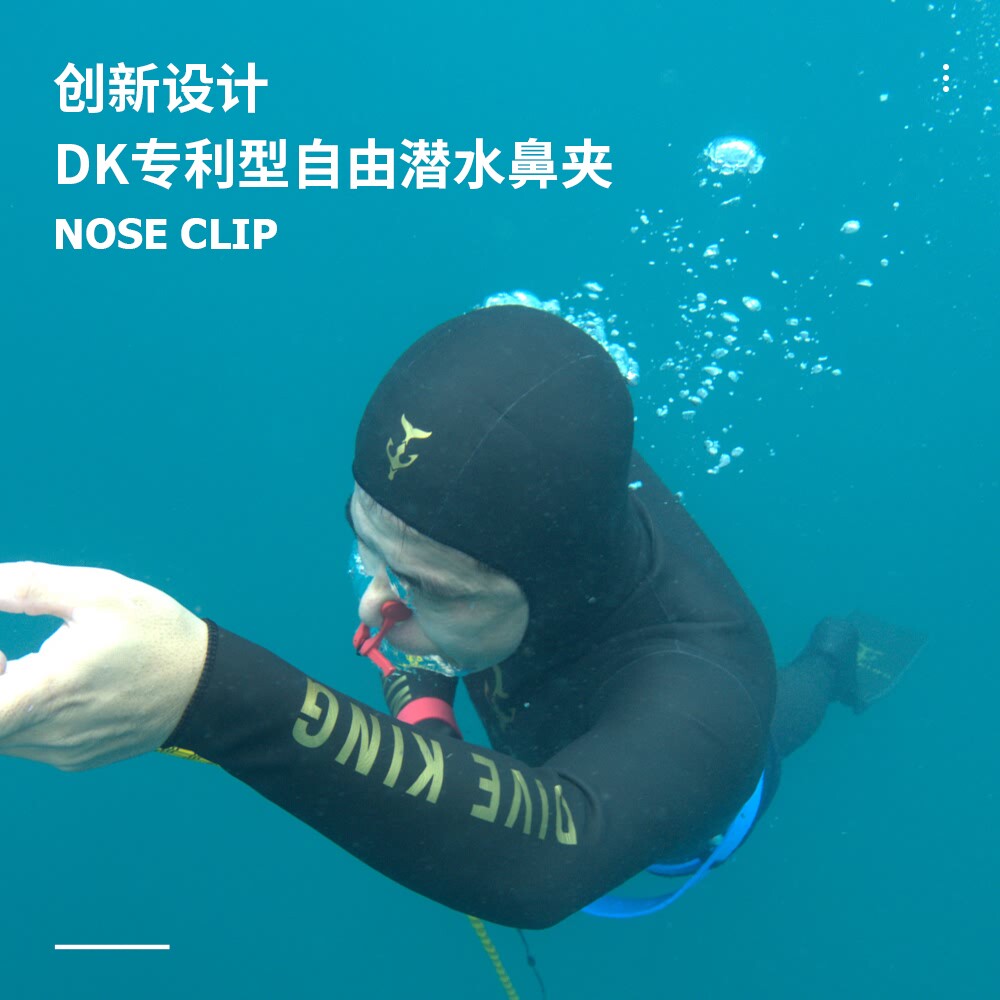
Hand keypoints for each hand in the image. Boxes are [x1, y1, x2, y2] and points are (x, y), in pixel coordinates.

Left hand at [0, 562, 207, 770]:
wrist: (206, 685)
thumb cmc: (155, 632)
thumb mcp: (100, 591)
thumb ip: (28, 584)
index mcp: (50, 690)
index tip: (1, 658)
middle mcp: (51, 733)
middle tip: (10, 657)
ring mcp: (62, 751)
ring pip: (4, 733)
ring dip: (6, 700)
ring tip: (44, 668)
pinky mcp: (74, 759)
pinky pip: (28, 742)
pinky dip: (26, 716)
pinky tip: (65, 688)